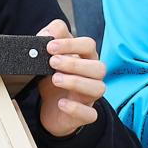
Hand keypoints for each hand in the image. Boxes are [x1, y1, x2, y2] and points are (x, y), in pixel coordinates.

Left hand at [36, 19, 105, 137]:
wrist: (50, 108)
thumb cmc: (54, 77)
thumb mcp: (50, 56)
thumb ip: (51, 38)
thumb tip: (48, 32)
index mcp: (86, 59)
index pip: (89, 45)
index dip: (71, 44)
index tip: (50, 47)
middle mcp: (92, 77)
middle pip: (99, 67)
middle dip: (75, 63)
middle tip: (52, 62)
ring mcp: (90, 96)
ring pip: (99, 88)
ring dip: (76, 82)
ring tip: (55, 79)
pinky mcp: (84, 115)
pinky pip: (90, 114)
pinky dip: (76, 108)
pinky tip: (61, 103)